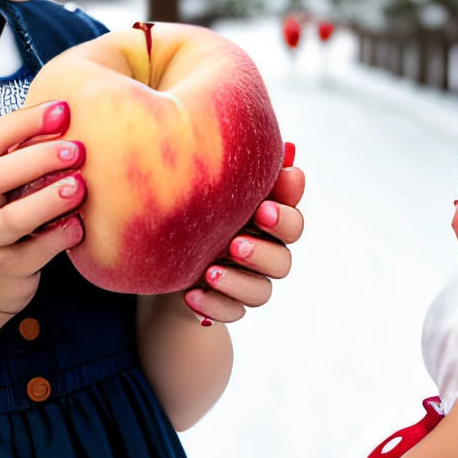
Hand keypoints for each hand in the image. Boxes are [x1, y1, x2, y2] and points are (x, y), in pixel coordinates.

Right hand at [0, 99, 86, 315]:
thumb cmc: (0, 222)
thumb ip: (22, 159)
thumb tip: (71, 116)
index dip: (23, 123)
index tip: (63, 111)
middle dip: (36, 159)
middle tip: (78, 149)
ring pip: (10, 219)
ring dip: (47, 200)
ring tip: (80, 187)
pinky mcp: (7, 270)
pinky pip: (33, 253)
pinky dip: (58, 238)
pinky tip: (80, 226)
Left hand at [185, 148, 304, 323]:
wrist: (164, 256)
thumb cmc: (197, 208)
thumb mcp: (213, 187)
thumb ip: (246, 168)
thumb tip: (287, 144)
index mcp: (268, 222)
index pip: (292, 220)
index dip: (285, 215)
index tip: (262, 207)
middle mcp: (266, 254)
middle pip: (283, 260)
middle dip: (262, 252)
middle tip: (235, 244)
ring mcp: (249, 282)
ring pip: (262, 292)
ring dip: (237, 282)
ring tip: (208, 271)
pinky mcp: (230, 305)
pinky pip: (233, 314)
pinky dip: (214, 305)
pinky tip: (191, 294)